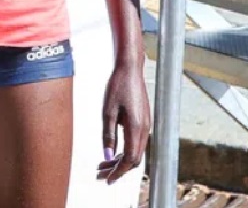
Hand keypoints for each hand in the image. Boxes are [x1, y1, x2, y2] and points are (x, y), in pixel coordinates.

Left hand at [97, 61, 149, 184]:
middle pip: (135, 159)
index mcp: (136, 128)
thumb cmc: (118, 87)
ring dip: (122, 160)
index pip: (130, 159)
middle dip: (119, 169)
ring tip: (103, 164)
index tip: (107, 178)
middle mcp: (144, 129)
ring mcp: (146, 125)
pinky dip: (126, 151)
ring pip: (137, 152)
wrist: (130, 69)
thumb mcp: (108, 112)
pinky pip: (137, 143)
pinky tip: (114, 150)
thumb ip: (108, 135)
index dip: (118, 171)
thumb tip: (107, 156)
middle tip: (101, 173)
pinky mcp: (144, 120)